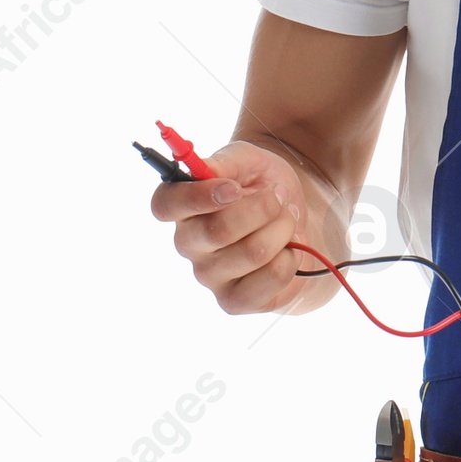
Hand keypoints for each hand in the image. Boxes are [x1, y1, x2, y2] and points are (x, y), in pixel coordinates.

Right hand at [149, 137, 305, 313]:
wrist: (294, 217)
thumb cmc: (262, 185)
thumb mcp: (248, 161)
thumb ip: (225, 162)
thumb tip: (205, 169)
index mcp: (182, 206)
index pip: (165, 205)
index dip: (197, 197)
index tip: (233, 188)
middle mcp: (189, 243)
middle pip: (217, 232)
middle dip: (263, 207)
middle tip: (279, 195)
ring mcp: (209, 276)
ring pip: (253, 253)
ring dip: (283, 228)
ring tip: (288, 218)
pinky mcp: (234, 300)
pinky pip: (269, 279)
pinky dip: (290, 257)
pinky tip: (289, 249)